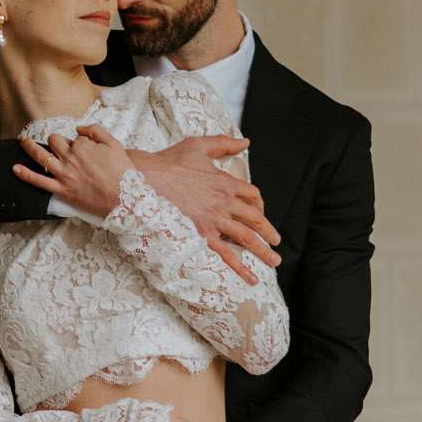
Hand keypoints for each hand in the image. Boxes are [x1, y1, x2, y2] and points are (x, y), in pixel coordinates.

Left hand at [12, 122, 129, 218]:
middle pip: (55, 142)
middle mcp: (70, 158)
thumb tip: (79, 129)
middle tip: (60, 146)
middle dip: (56, 141)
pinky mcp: (62, 190)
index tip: (86, 149)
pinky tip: (15, 168)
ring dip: (29, 147)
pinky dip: (25, 174)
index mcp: (83, 145)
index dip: (80, 142)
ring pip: (41, 156)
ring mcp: (64, 174)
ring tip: (23, 141)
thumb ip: (96, 131)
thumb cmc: (122, 172)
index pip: (74, 137)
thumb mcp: (114, 144)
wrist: (124, 199)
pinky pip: (39, 181)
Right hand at [135, 140, 279, 281]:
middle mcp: (224, 203)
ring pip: (247, 238)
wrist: (145, 180)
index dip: (259, 205)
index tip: (259, 212)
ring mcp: (214, 220)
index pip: (253, 196)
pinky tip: (251, 278)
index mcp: (225, 183)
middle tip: (276, 242)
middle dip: (269, 232)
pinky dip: (240, 268)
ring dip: (263, 251)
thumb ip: (223, 144)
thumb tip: (246, 142)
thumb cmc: (168, 162)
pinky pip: (226, 255)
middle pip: (256, 219)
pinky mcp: (202, 235)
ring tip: (274, 260)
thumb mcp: (198, 146)